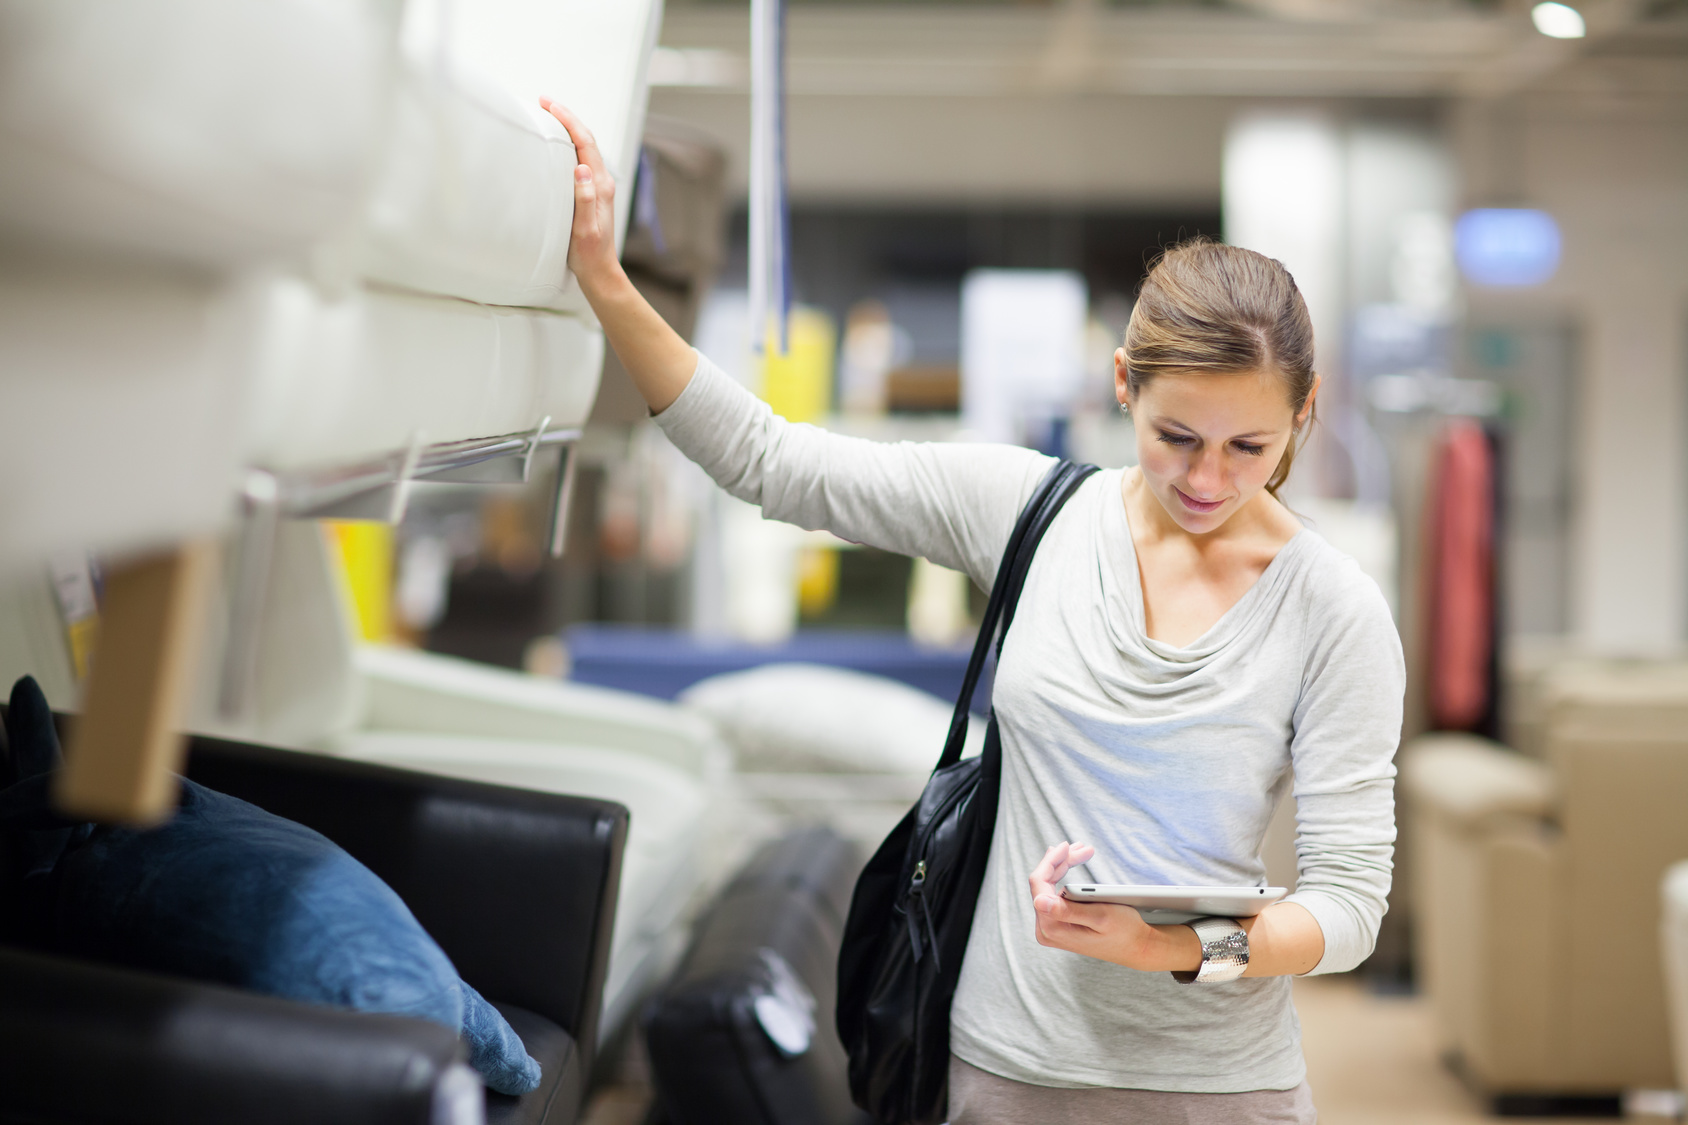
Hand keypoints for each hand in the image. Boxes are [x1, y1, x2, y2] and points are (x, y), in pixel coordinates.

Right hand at [539, 99, 624, 296]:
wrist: (600, 271)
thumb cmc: (589, 254)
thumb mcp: (584, 229)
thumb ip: (585, 199)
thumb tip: (581, 168)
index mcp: (600, 186)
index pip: (585, 143)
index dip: (568, 121)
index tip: (550, 105)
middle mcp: (601, 182)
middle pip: (586, 140)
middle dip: (566, 118)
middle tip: (544, 102)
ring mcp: (598, 187)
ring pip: (585, 148)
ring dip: (568, 129)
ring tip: (549, 116)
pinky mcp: (593, 193)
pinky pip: (582, 160)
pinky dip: (569, 145)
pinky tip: (557, 146)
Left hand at [1027, 842, 1200, 972]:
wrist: (1136, 948)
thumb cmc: (1123, 932)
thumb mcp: (1100, 917)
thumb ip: (1068, 910)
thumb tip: (1038, 901)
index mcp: (1053, 927)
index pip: (1040, 884)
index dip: (1051, 861)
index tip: (1067, 845)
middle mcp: (1046, 929)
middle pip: (1044, 883)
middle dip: (1062, 860)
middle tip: (1083, 847)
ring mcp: (1051, 926)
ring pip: (1048, 885)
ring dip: (1064, 865)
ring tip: (1081, 850)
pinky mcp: (1057, 923)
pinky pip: (1054, 892)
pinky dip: (1064, 875)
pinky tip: (1070, 862)